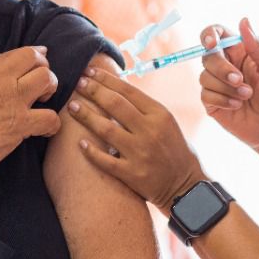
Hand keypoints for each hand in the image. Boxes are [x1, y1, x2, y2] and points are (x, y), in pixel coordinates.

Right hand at [0, 46, 59, 195]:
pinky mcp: (19, 125)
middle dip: (43, 69)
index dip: (31, 56)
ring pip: (47, 80)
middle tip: (40, 85)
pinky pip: (50, 118)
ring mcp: (11, 101)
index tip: (39, 59)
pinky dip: (52, 124)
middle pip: (35, 60)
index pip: (15, 54)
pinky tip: (44, 129)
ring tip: (43, 102)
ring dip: (51, 89)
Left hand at [68, 65, 204, 209]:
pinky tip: (79, 142)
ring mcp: (140, 153)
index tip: (90, 71)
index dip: (106, 79)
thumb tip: (116, 88)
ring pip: (106, 129)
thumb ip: (144, 108)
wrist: (186, 187)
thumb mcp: (166, 123)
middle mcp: (150, 131)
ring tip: (72, 106)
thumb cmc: (174, 150)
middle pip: (115, 105)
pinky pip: (105, 160)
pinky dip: (91, 151)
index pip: (128, 91)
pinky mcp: (133, 174)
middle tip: (78, 83)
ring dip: (86, 116)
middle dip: (93, 91)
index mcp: (160, 115)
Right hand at [200, 18, 258, 151]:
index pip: (217, 33)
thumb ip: (258, 46)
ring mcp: (216, 83)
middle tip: (240, 80)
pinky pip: (205, 94)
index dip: (209, 34)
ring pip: (204, 76)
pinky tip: (237, 106)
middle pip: (207, 55)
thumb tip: (244, 20)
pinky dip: (223, 100)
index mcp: (240, 51)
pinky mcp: (211, 101)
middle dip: (222, 68)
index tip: (211, 43)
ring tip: (246, 96)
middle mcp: (225, 65)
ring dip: (227, 88)